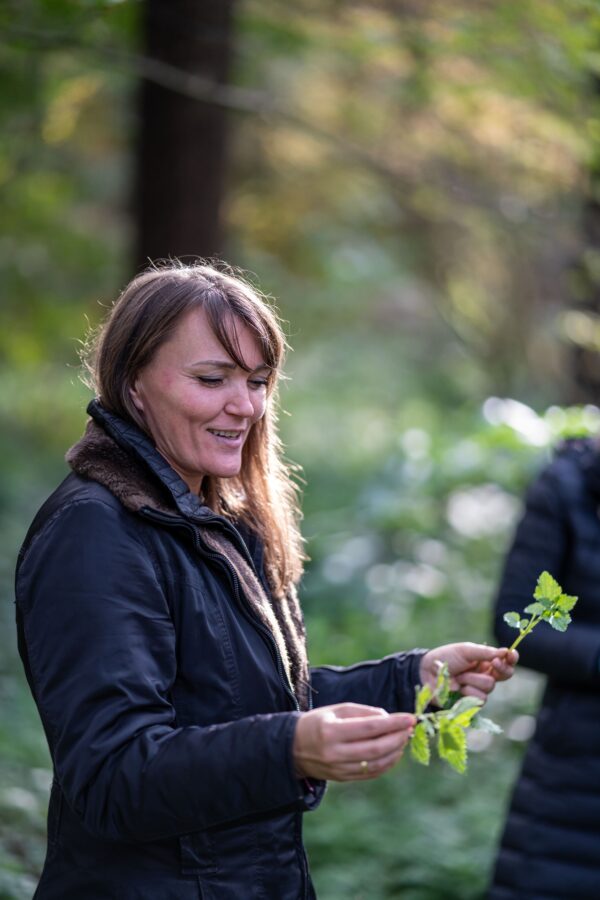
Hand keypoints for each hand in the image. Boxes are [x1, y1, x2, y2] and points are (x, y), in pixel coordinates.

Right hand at [292, 703, 414, 781]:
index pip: (369, 727)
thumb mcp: (336, 710)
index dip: (393, 723)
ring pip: (376, 763)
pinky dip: (386, 764)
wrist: (292, 748)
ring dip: (395, 752)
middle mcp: (335, 753)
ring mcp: (338, 769)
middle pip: (376, 748)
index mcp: (331, 731)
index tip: (410, 717)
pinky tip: (394, 753)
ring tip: (404, 739)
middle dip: (398, 738)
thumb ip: (363, 712)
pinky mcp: (342, 778)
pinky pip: (371, 773)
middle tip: (410, 728)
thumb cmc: (317, 723)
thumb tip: (388, 718)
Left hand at [419, 642, 517, 701]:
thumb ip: (485, 653)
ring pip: (489, 686)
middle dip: (498, 669)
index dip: (511, 660)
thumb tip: (505, 652)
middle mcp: (485, 676)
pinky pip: (480, 699)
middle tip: (492, 663)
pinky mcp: (471, 703)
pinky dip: (468, 692)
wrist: (426, 672)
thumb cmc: (445, 658)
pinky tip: (458, 688)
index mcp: (485, 662)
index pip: (505, 663)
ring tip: (459, 676)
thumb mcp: (465, 650)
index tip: (511, 655)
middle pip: (504, 675)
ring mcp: (478, 690)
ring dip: (473, 679)